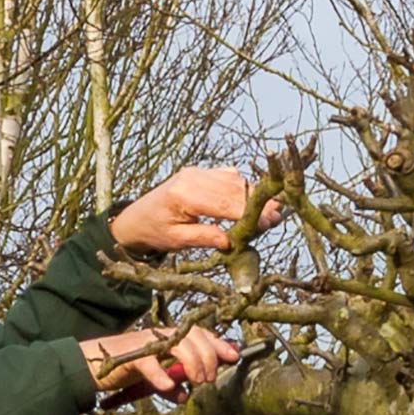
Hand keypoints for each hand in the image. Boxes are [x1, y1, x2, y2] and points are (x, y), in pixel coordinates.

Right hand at [80, 327, 239, 402]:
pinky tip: (170, 388)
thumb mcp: (154, 377)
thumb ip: (171, 383)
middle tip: (209, 379)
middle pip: (195, 338)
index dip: (220, 344)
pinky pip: (150, 364)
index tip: (235, 356)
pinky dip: (162, 376)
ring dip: (193, 364)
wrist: (90, 366)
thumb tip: (185, 396)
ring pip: (179, 346)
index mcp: (171, 338)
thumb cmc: (126, 369)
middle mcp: (162, 337)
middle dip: (209, 357)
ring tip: (197, 382)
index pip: (201, 335)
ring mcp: (147, 345)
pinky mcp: (131, 356)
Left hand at [109, 167, 281, 253]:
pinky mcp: (201, 172)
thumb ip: (203, 238)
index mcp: (184, 194)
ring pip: (234, 181)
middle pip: (234, 189)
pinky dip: (243, 188)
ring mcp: (197, 172)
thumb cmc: (154, 231)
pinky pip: (229, 177)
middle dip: (258, 203)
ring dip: (254, 195)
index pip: (225, 204)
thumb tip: (230, 242)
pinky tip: (255, 201)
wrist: (135, 218)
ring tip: (272, 211)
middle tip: (278, 216)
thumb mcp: (175, 241)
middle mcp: (192, 177)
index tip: (270, 222)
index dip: (250, 213)